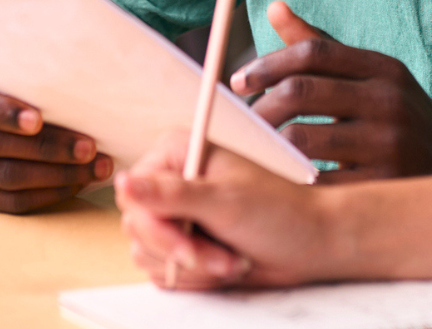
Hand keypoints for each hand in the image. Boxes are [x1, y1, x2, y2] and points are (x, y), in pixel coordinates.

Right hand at [0, 58, 112, 212]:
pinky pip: (5, 201)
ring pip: (2, 177)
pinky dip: (45, 194)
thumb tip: (83, 72)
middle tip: (89, 148)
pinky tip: (75, 183)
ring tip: (95, 168)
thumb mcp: (9, 58)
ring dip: (55, 175)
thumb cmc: (11, 70)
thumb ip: (27, 64)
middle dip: (46, 148)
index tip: (38, 120)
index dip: (1, 112)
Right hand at [116, 130, 332, 288]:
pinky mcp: (183, 244)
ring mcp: (176, 215)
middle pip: (137, 230)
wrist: (309, 243)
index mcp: (178, 154)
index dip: (156, 229)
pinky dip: (196, 277)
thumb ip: (170, 194)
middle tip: (223, 258)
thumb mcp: (224, 202)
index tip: (187, 248)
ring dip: (195, 268)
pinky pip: (164, 273)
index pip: (133, 197)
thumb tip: (122, 179)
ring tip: (233, 258)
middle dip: (184, 254)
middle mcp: (170, 182)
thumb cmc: (278, 212)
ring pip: (148, 256)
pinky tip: (227, 264)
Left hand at [231, 1, 431, 180]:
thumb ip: (323, 46)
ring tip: (250, 152)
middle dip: (259, 108)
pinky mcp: (385, 186)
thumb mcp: (374, 76)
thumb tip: (273, 7)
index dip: (269, 62)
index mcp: (382, 68)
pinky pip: (320, 184)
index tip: (239, 81)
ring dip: (266, 146)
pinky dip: (290, 182)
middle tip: (237, 125)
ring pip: (303, 139)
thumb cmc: (401, 116)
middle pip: (303, 92)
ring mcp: (388, 143)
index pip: (314, 51)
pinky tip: (276, 183)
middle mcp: (388, 99)